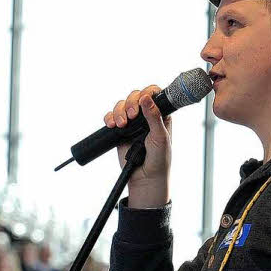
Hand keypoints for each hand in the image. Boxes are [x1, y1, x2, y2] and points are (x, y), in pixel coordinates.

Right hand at [104, 85, 171, 206]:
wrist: (145, 177)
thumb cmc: (159, 159)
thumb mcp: (160, 137)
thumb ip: (154, 117)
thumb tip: (147, 98)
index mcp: (161, 114)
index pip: (153, 94)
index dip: (147, 93)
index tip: (142, 100)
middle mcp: (146, 116)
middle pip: (135, 96)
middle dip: (130, 103)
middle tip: (131, 116)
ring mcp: (132, 123)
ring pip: (121, 105)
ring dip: (119, 111)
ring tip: (121, 124)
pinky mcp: (120, 131)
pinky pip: (111, 117)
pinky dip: (109, 118)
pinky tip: (112, 125)